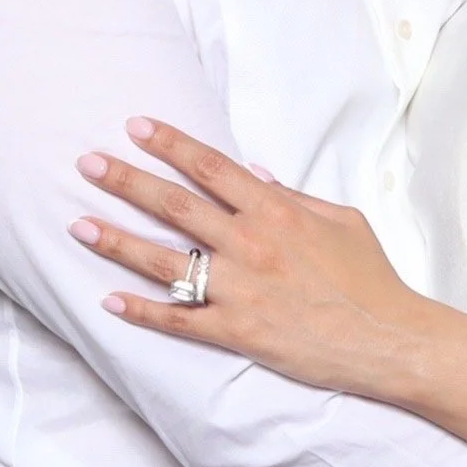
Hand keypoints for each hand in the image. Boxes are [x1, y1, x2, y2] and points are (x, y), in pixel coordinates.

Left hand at [69, 118, 430, 393]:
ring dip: (117, 241)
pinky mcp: (237, 332)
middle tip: (86, 164)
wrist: (388, 340)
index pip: (210, 166)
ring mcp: (240, 290)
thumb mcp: (341, 221)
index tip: (135, 126)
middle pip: (175, 205)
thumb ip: (294, 195)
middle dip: (126, 181)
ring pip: (164, 260)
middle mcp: (251, 244)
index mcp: (276, 210)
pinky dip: (142, 311)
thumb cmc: (370, 279)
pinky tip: (109, 301)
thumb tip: (252, 173)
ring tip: (79, 226)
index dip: (169, 143)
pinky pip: (179, 320)